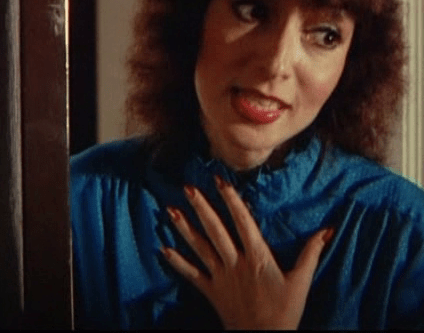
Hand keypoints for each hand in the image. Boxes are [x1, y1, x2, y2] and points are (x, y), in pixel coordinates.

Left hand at [161, 176, 333, 329]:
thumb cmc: (284, 312)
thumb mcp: (301, 281)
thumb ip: (312, 253)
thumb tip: (328, 229)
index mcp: (256, 256)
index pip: (242, 221)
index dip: (231, 199)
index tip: (219, 180)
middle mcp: (234, 262)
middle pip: (215, 230)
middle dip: (201, 207)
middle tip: (188, 187)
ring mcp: (220, 276)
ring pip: (199, 248)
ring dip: (184, 228)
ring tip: (170, 210)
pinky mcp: (210, 290)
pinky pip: (191, 275)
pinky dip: (177, 262)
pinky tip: (162, 249)